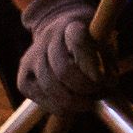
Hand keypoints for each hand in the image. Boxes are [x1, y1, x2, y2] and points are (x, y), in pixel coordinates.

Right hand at [14, 0, 108, 115]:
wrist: (57, 32)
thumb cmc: (88, 42)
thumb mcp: (104, 41)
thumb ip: (108, 60)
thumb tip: (108, 84)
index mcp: (71, 25)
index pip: (78, 40)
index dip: (90, 64)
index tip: (102, 80)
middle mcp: (48, 38)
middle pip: (63, 69)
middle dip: (84, 88)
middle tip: (98, 94)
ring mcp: (32, 57)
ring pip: (50, 87)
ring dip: (73, 102)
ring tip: (88, 103)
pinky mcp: (23, 77)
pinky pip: (40, 98)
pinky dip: (59, 108)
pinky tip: (71, 107)